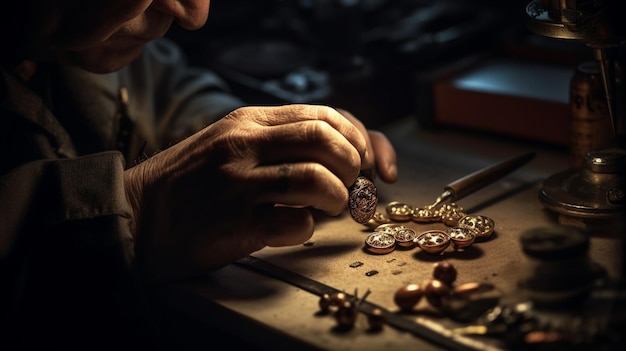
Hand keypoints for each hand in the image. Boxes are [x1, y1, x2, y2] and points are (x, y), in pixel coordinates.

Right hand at [124, 104, 396, 282]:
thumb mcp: (232, 144)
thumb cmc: (193, 183)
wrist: (136, 216)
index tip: (369, 163)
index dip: (361, 138)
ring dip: (337, 198)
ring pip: (318, 179)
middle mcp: (244, 144)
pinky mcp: (234, 223)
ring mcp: (237, 183)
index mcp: (248, 121)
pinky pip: (295, 224)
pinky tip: (289, 228)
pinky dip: (306, 229)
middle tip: (348, 186)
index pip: (325, 115)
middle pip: (327, 139)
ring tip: (325, 209)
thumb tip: (348, 154)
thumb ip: (282, 141)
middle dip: (353, 165)